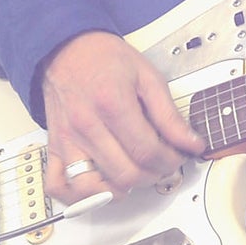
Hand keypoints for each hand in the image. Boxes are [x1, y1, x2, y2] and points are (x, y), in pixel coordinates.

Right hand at [41, 30, 204, 202]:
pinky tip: (99, 188)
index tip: (178, 156)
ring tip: (134, 176)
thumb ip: (169, 114)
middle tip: (163, 165)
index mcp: (112, 104)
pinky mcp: (55, 147)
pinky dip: (79, 196)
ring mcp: (68, 139)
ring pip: (95, 188)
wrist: (66, 48)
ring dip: (121, 190)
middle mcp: (87, 125)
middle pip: (126, 173)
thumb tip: (190, 142)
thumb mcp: (147, 76)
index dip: (171, 160)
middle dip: (153, 176)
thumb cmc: (103, 58)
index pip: (147, 151)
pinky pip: (57, 185)